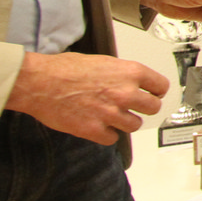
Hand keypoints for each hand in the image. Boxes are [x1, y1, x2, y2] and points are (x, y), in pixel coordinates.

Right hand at [6, 51, 167, 144]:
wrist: (40, 83)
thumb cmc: (64, 69)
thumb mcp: (103, 61)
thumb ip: (122, 74)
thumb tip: (130, 82)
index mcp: (130, 72)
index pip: (161, 86)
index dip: (157, 91)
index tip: (155, 94)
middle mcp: (125, 93)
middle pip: (153, 107)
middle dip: (145, 108)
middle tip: (136, 107)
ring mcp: (111, 113)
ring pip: (134, 125)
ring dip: (126, 122)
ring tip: (113, 116)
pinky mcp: (95, 130)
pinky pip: (112, 139)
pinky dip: (107, 135)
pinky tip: (99, 126)